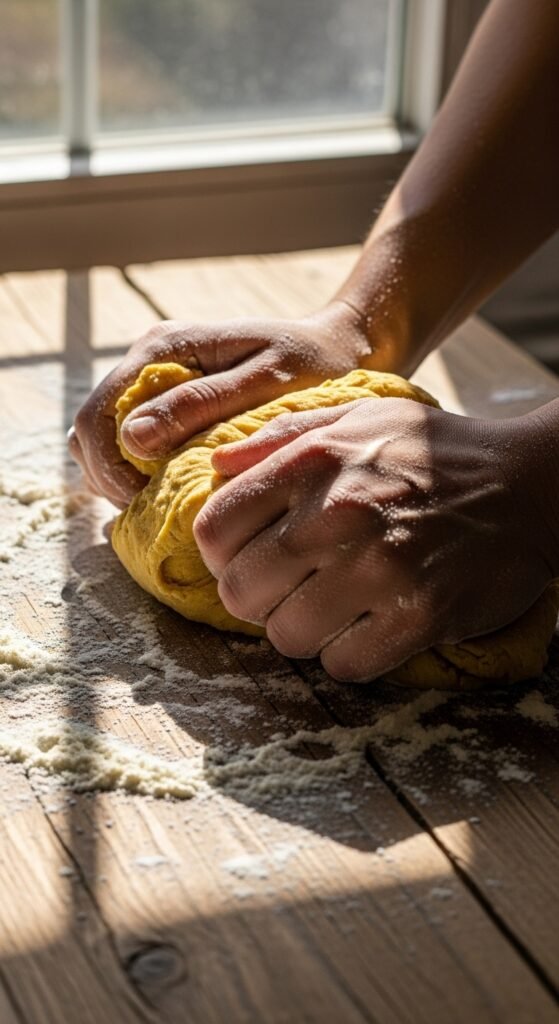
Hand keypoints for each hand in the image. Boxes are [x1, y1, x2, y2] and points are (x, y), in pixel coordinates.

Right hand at [68, 301, 381, 507]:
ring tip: (164, 502)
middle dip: (112, 478)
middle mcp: (150, 360)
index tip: (148, 503)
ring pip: (106, 442)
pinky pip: (132, 445)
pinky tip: (172, 488)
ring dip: (122, 478)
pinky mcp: (171, 402)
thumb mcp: (265, 382)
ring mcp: (158, 382)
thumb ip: (199, 405)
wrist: (341, 347)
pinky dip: (140, 472)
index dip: (110, 470)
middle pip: (91, 432)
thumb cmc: (313, 364)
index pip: (97, 416)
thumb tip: (132, 438)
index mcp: (164, 349)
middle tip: (156, 510)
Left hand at [193, 399, 557, 680]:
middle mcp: (338, 515)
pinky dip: (350, 654)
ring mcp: (380, 569)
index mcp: (313, 463)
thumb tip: (218, 464)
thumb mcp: (360, 416)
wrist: (530, 485)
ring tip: (334, 606)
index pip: (213, 530)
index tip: (247, 557)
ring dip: (304, 630)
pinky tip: (371, 625)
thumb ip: (282, 437)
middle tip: (290, 589)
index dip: (221, 554)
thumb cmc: (436, 452)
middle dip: (257, 599)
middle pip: (240, 592)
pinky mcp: (420, 616)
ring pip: (287, 637)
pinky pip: (344, 665)